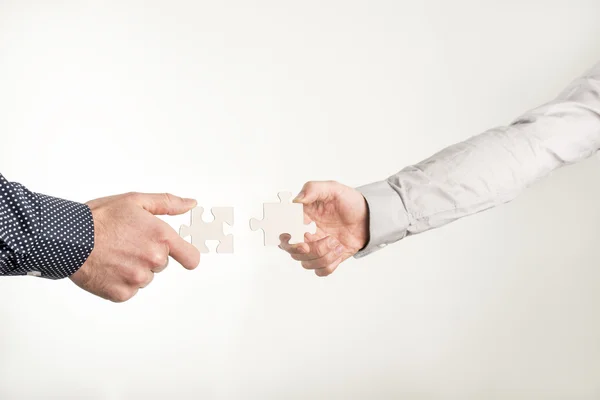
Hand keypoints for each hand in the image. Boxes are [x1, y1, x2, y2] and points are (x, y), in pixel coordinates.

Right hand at [70, 192, 199, 301]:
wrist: (67, 238)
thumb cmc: (100, 217)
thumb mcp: (136, 201)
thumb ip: (168, 203)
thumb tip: (190, 204)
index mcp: (161, 238)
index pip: (191, 259)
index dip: (187, 256)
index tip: (182, 255)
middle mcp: (153, 260)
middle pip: (162, 264)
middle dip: (148, 255)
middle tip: (127, 243)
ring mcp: (138, 279)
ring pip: (145, 277)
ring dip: (134, 268)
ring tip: (114, 254)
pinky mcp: (122, 294)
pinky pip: (129, 289)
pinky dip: (120, 281)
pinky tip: (107, 267)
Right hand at [279, 181, 368, 276]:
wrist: (369, 216)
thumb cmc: (349, 201)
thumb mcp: (332, 188)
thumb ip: (312, 189)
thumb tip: (297, 200)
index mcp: (301, 219)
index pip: (284, 233)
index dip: (286, 239)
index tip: (296, 236)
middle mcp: (306, 235)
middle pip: (292, 252)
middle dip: (302, 251)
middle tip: (312, 243)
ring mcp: (317, 248)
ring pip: (307, 263)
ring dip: (322, 255)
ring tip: (336, 242)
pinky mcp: (329, 258)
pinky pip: (321, 271)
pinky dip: (329, 264)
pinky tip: (339, 251)